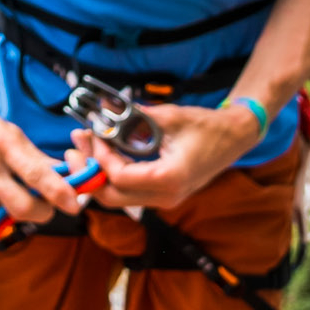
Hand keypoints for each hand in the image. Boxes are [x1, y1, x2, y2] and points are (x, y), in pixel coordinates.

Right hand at [0, 94, 85, 225]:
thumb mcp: (9, 131)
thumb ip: (37, 158)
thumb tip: (65, 176)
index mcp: (3, 144)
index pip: (38, 176)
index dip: (60, 194)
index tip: (74, 204)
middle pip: (24, 208)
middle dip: (43, 212)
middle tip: (49, 205)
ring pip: (9, 213)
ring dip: (20, 207)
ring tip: (15, 186)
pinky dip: (1, 206)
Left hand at [76, 98, 263, 216]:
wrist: (235, 137)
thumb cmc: (206, 126)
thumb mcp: (170, 116)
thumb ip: (135, 117)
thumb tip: (103, 110)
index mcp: (169, 180)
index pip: (120, 178)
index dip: (100, 156)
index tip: (93, 133)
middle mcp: (166, 197)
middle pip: (112, 197)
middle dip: (89, 173)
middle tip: (74, 148)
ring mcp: (164, 199)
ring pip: (117, 197)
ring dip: (97, 174)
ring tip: (83, 145)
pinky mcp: (162, 194)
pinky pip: (128, 191)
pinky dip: (111, 175)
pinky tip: (101, 152)